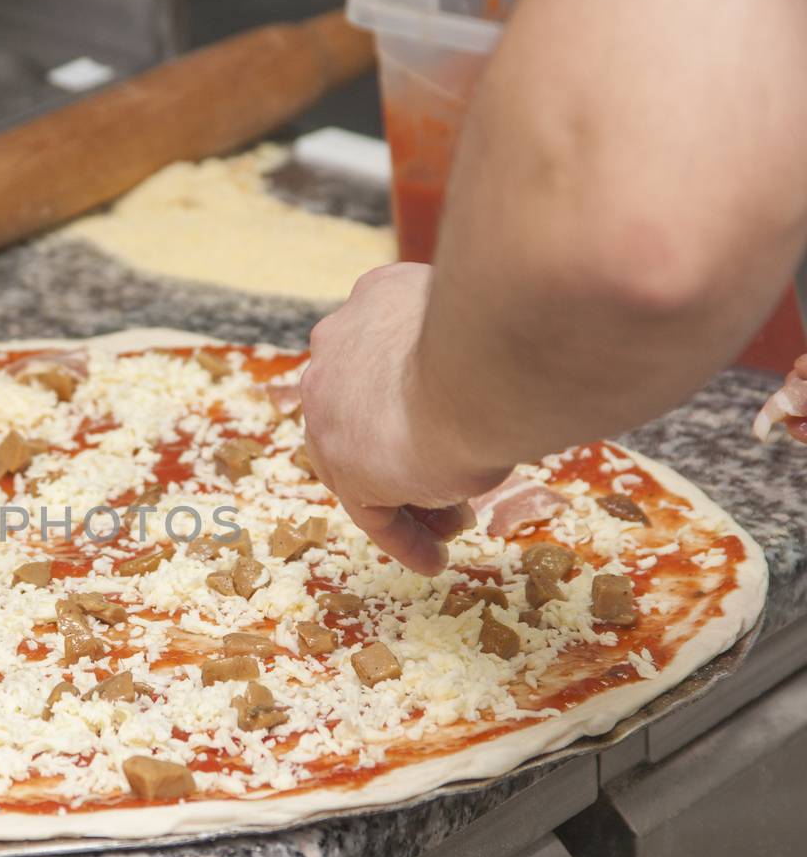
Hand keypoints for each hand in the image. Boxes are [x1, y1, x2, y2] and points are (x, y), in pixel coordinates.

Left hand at [300, 263, 508, 573]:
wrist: (492, 363)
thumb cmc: (516, 331)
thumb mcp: (497, 319)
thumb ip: (484, 338)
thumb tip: (525, 356)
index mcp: (375, 297)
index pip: (384, 354)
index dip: (418, 393)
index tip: (452, 416)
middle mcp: (338, 344)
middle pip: (368, 411)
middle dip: (409, 448)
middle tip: (451, 476)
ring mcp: (330, 408)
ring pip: (368, 461)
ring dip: (413, 496)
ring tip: (454, 525)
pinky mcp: (345, 464)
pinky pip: (370, 510)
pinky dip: (403, 536)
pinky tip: (433, 560)